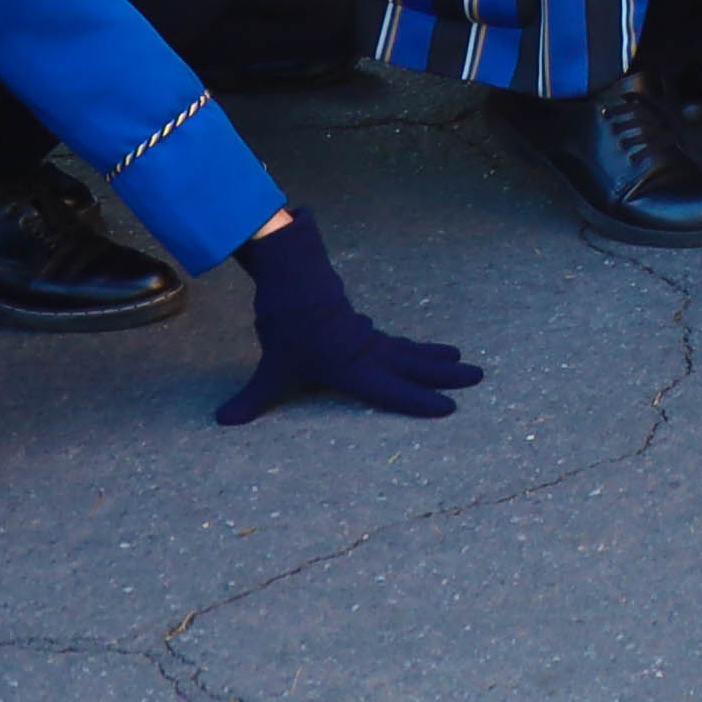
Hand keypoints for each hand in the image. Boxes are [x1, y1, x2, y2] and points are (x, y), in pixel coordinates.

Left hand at [215, 214, 484, 425]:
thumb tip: (223, 421)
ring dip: (437, 359)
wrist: (294, 279)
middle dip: (444, 374)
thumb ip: (253, 398)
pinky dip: (419, 349)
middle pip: (412, 365)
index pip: (389, 388)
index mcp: (349, 366)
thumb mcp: (270, 367)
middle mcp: (366, 353)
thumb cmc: (286, 326)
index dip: (417, 400)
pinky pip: (400, 343)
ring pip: (411, 351)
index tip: (448, 409)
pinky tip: (435, 352)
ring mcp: (370, 339)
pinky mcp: (366, 330)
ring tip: (464, 362)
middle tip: (478, 375)